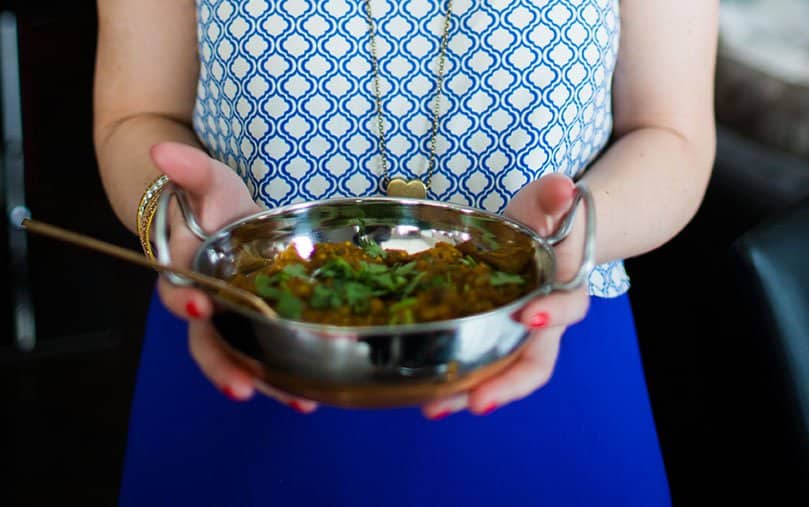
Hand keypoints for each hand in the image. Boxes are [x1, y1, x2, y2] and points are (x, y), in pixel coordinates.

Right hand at [151, 142, 317, 412]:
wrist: (228, 220)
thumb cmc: (215, 203)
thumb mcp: (208, 180)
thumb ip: (190, 167)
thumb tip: (162, 150)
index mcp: (190, 272)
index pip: (179, 291)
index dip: (186, 300)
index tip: (201, 304)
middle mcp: (210, 304)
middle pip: (208, 342)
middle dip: (224, 366)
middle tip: (244, 388)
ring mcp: (237, 319)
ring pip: (242, 357)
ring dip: (266, 381)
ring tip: (298, 401)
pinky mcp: (265, 324)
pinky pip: (270, 353)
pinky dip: (287, 374)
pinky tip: (313, 392)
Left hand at [422, 174, 589, 418]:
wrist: (537, 236)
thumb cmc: (542, 221)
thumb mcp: (546, 202)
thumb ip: (553, 194)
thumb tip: (565, 187)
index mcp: (563, 287)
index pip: (568, 307)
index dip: (553, 314)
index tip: (530, 316)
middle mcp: (544, 322)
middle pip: (533, 362)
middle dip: (506, 384)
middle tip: (477, 402)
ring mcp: (515, 335)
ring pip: (502, 373)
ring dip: (471, 392)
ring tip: (435, 406)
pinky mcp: (489, 335)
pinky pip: (478, 364)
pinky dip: (454, 381)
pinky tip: (424, 391)